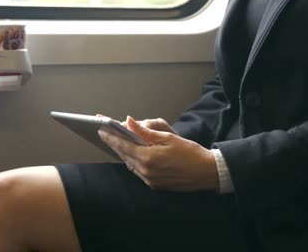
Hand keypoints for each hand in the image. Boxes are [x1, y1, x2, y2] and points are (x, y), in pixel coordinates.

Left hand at [98, 116, 217, 191]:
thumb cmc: (190, 152)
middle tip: (107, 134)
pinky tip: (134, 155)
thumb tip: (129, 122)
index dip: (111, 137)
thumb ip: (146, 131)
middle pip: (124, 155)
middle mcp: (146, 171)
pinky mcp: (155, 185)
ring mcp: (150, 180)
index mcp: (149, 157)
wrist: (207, 172)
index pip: (123, 145)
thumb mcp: (168, 137)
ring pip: (130, 164)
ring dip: (124, 153)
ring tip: (119, 143)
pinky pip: (138, 172)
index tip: (101, 129)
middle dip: (115, 144)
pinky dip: (134, 162)